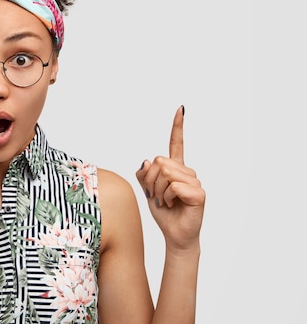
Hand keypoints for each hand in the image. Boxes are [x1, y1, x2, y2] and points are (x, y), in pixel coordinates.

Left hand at [136, 105, 204, 251]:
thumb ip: (144, 174)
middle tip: (156, 195)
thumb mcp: (147, 189)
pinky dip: (166, 197)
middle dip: (151, 180)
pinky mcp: (198, 193)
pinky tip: (172, 205)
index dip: (178, 126)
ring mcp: (194, 181)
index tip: (180, 109)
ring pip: (165, 173)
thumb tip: (147, 162)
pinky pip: (173, 186)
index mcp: (175, 168)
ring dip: (158, 190)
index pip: (176, 143)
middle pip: (160, 162)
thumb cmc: (163, 212)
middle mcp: (187, 171)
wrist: (174, 234)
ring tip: (165, 201)